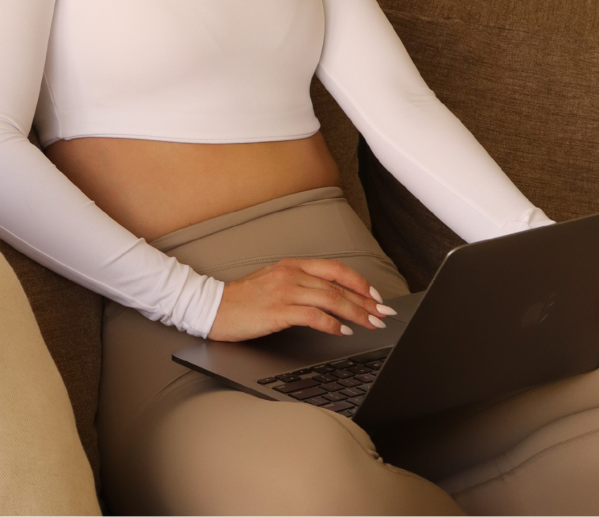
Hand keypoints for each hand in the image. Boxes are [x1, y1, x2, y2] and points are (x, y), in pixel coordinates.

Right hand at [207, 257, 397, 342]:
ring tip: (372, 324)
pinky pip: (313, 315)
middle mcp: (292, 274)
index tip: (375, 296)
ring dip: (356, 313)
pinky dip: (332, 323)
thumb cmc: (244, 300)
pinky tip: (343, 332)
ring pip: (331, 299)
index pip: (336, 269)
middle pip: (338, 285)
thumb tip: (330, 300)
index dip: (359, 282)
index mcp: (293, 265)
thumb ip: (300, 286)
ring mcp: (285, 290)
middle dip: (366, 301)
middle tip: (384, 314)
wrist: (214, 307)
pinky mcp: (278, 310)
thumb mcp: (275, 283)